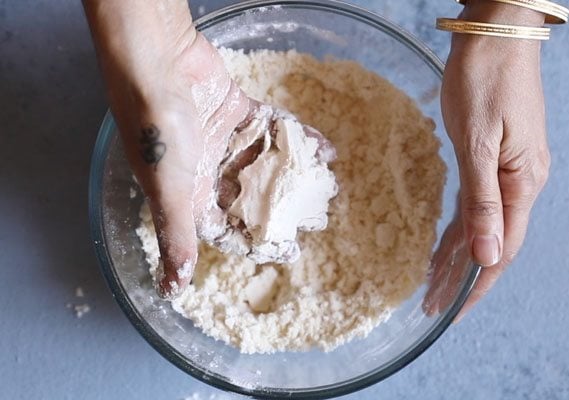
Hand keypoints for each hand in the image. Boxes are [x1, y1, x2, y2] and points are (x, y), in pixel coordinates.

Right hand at [83, 0, 332, 297]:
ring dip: (295, 173)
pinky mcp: (237, 111)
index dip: (255, 243)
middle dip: (282, 209)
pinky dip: (297, 138)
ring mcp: (223, 139)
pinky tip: (324, 148)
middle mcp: (206, 170)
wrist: (157, 59)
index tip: (288, 252)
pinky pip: (273, 129)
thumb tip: (172, 289)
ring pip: (266, 163)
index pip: (225, 230)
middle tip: (315, 218)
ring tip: (327, 185)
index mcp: (189, 195)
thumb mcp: (170, 188)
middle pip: (250, 198)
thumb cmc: (158, 128)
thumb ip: (176, 235)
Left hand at [428, 1, 550, 319]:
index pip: (500, 250)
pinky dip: (459, 229)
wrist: (496, 36)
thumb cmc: (488, 82)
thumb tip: (490, 256)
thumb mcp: (481, 144)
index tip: (452, 311)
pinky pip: (475, 205)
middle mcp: (518, 185)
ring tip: (432, 284)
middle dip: (461, 278)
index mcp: (521, 185)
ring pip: (481, 227)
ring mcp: (507, 173)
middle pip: (490, 245)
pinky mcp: (493, 160)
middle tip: (432, 305)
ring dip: (457, 257)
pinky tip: (447, 243)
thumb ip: (485, 202)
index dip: (476, 284)